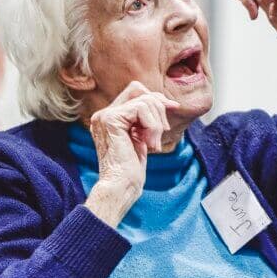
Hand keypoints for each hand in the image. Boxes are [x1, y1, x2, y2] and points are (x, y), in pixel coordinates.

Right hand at [84, 81, 177, 226]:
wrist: (122, 186)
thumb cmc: (132, 169)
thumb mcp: (143, 137)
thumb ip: (147, 119)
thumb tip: (166, 100)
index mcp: (110, 118)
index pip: (135, 91)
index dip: (156, 98)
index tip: (172, 108)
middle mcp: (104, 114)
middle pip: (139, 90)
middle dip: (158, 108)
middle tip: (163, 132)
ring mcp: (105, 116)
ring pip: (144, 100)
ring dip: (157, 123)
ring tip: (153, 144)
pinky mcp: (110, 120)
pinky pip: (142, 109)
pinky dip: (153, 126)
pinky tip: (150, 144)